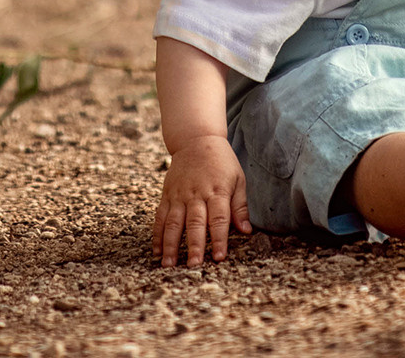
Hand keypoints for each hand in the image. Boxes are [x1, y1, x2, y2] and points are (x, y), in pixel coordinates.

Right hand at [153, 131, 250, 265]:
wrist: (196, 138)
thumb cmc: (221, 162)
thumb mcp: (237, 179)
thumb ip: (240, 206)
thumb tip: (247, 231)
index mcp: (217, 191)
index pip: (219, 218)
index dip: (219, 238)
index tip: (219, 258)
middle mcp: (197, 194)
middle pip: (195, 222)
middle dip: (194, 245)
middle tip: (193, 266)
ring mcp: (179, 194)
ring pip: (174, 222)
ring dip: (171, 244)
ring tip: (169, 264)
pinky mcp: (167, 194)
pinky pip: (161, 216)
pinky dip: (157, 234)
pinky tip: (156, 250)